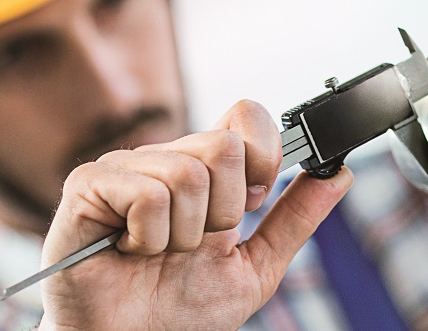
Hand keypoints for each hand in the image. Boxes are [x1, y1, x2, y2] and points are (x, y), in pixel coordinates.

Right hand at [37, 100, 353, 329]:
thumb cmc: (179, 312)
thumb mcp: (253, 266)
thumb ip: (293, 219)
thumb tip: (339, 174)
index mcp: (202, 169)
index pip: (245, 116)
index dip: (263, 155)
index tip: (253, 202)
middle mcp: (164, 158)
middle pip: (225, 147)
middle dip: (223, 213)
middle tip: (195, 244)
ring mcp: (124, 167)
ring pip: (189, 174)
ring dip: (183, 235)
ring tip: (159, 253)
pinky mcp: (88, 184)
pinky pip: (148, 193)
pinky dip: (149, 237)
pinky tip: (130, 250)